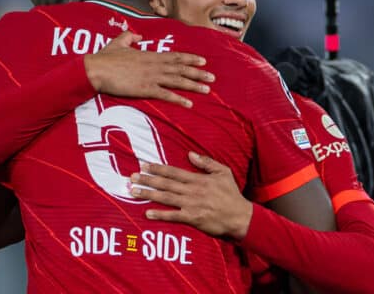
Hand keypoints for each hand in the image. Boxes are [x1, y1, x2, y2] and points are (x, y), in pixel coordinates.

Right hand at [84, 31, 214, 107]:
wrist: (96, 69)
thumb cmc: (105, 58)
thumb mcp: (118, 42)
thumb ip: (129, 37)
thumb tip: (136, 36)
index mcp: (149, 55)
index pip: (175, 56)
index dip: (190, 58)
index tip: (203, 60)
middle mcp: (154, 65)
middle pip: (180, 68)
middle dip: (198, 73)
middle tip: (212, 78)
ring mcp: (150, 77)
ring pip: (177, 81)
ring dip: (193, 86)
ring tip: (206, 90)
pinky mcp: (144, 88)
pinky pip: (165, 95)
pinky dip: (178, 99)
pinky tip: (188, 103)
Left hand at [130, 152, 252, 238]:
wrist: (241, 217)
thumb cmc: (232, 195)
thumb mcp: (223, 172)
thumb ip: (206, 162)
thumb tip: (190, 153)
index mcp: (198, 179)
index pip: (173, 172)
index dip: (158, 168)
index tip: (144, 165)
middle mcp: (192, 191)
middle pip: (165, 184)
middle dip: (147, 180)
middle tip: (132, 177)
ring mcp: (191, 205)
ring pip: (165, 198)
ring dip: (148, 194)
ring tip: (133, 191)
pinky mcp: (192, 219)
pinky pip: (173, 216)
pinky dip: (160, 214)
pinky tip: (147, 213)